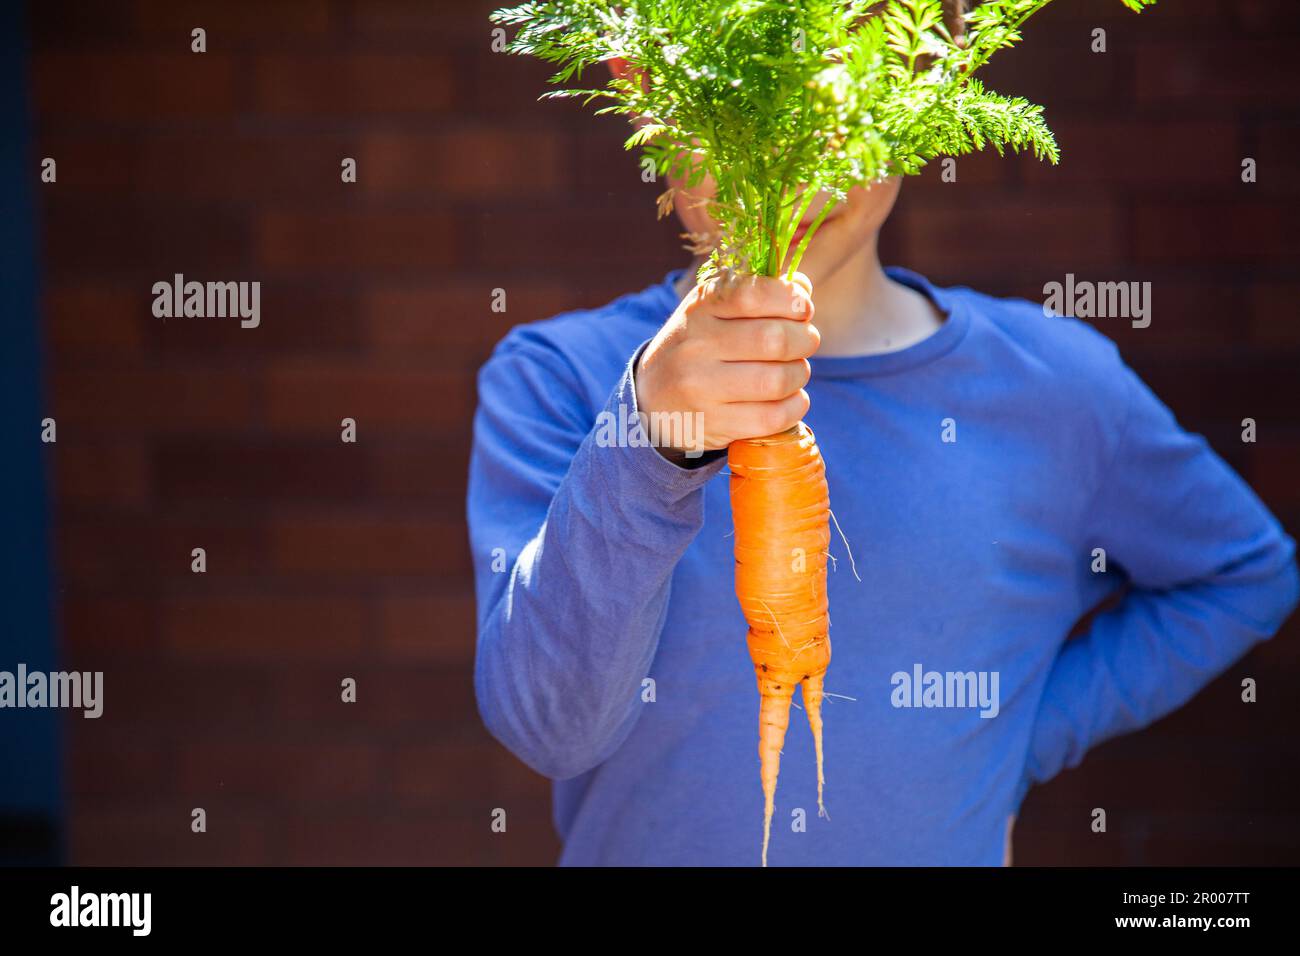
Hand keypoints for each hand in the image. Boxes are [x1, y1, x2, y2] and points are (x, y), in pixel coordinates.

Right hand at [635, 272, 817, 454]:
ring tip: (794, 370)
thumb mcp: (713, 310)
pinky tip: (789, 397)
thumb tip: (803, 290)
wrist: (653, 400)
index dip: (791, 300)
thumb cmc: (697, 346)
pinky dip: (795, 405)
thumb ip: (757, 293)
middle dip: (805, 339)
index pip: (753, 294)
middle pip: (774, 340)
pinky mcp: (714, 423)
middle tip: (804, 342)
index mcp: (699, 309)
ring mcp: (702, 388)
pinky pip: (774, 417)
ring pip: (778, 380)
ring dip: (800, 373)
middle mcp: (696, 346)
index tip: (801, 309)